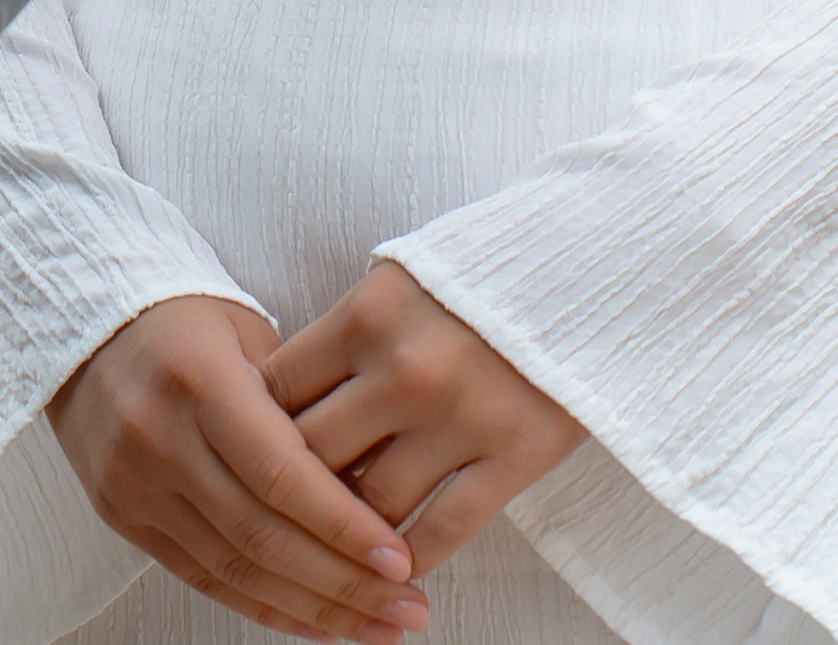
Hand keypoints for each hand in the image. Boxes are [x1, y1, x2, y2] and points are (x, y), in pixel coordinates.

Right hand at [48, 296, 427, 642]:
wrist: (88, 324)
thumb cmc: (187, 322)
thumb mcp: (248, 335)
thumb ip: (298, 407)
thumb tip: (372, 488)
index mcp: (198, 380)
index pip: (280, 473)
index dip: (343, 525)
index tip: (401, 559)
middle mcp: (159, 437)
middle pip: (261, 535)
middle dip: (343, 582)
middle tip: (407, 608)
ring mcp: (134, 483)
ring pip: (235, 570)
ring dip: (314, 609)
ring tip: (379, 628)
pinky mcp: (122, 514)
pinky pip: (202, 577)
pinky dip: (265, 607)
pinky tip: (318, 623)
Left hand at [264, 262, 581, 576]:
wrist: (589, 268)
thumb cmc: (478, 274)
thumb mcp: (399, 282)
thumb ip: (346, 338)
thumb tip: (286, 409)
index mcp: (368, 313)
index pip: (280, 388)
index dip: (256, 426)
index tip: (248, 450)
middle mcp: (406, 368)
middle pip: (313, 454)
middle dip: (291, 486)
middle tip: (281, 510)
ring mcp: (460, 418)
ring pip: (371, 506)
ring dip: (348, 530)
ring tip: (336, 543)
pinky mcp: (512, 456)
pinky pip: (443, 531)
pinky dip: (409, 559)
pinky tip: (395, 569)